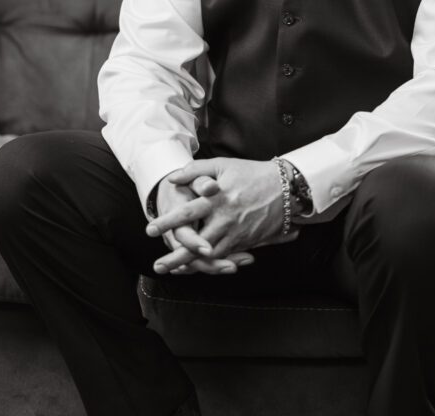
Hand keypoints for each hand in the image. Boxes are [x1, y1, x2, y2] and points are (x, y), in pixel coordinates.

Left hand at [147, 157, 297, 273]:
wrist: (284, 188)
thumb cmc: (250, 174)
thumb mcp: (223, 165)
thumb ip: (196, 171)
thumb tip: (172, 179)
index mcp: (217, 198)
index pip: (187, 213)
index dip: (167, 222)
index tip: (150, 230)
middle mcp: (225, 219)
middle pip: (195, 243)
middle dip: (175, 256)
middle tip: (157, 265)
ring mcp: (236, 233)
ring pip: (209, 255)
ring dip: (189, 265)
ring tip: (172, 270)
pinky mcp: (245, 242)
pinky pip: (224, 257)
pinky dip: (209, 264)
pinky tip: (196, 268)